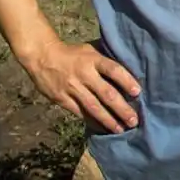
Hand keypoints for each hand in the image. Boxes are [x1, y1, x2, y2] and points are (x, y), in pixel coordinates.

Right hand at [22, 40, 140, 133]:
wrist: (42, 56)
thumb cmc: (72, 53)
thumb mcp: (90, 50)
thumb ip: (105, 60)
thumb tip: (127, 68)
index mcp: (93, 59)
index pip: (113, 70)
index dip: (126, 80)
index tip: (137, 92)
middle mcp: (84, 74)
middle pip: (106, 93)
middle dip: (121, 108)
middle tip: (134, 120)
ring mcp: (72, 88)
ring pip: (93, 107)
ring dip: (108, 120)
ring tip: (120, 129)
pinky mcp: (62, 99)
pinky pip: (80, 112)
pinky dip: (92, 121)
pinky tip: (102, 128)